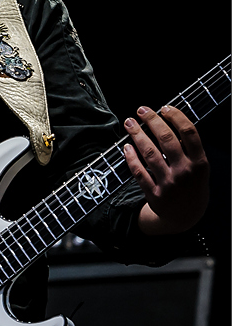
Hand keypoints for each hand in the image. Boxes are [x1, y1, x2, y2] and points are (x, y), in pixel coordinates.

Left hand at [123, 104, 209, 234]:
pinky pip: (139, 172)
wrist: (185, 218)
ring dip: (137, 135)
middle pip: (167, 139)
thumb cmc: (191, 186)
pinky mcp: (154, 194)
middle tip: (141, 110)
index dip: (176, 116)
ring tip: (130, 123)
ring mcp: (169, 184)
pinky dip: (131, 157)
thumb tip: (168, 122)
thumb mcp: (199, 168)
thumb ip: (188, 149)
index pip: (189, 133)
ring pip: (149, 153)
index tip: (164, 107)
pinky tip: (126, 146)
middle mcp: (185, 173)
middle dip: (152, 120)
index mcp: (199, 163)